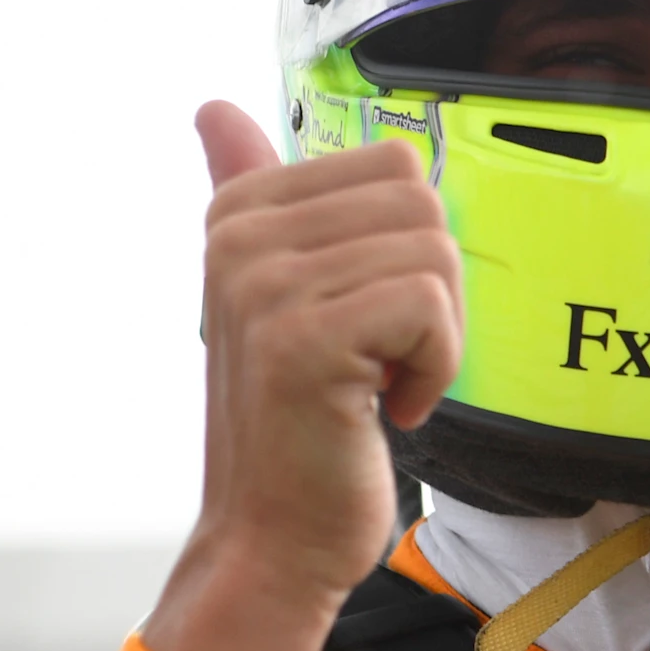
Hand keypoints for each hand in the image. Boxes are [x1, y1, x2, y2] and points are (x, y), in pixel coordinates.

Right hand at [140, 101, 461, 650]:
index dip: (408, 252)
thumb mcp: (277, 298)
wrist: (272, 541)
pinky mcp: (304, 338)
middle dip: (433, 289)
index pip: (393, 167)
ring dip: (435, 337)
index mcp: (239, 213)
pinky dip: (435, 368)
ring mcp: (266, 286)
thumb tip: (213, 109)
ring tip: (379, 384)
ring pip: (434, 254)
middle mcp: (241, 238)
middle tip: (385, 358)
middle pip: (421, 202)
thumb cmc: (299, 427)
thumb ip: (249, 195)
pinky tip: (385, 408)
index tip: (363, 320)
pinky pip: (431, 306)